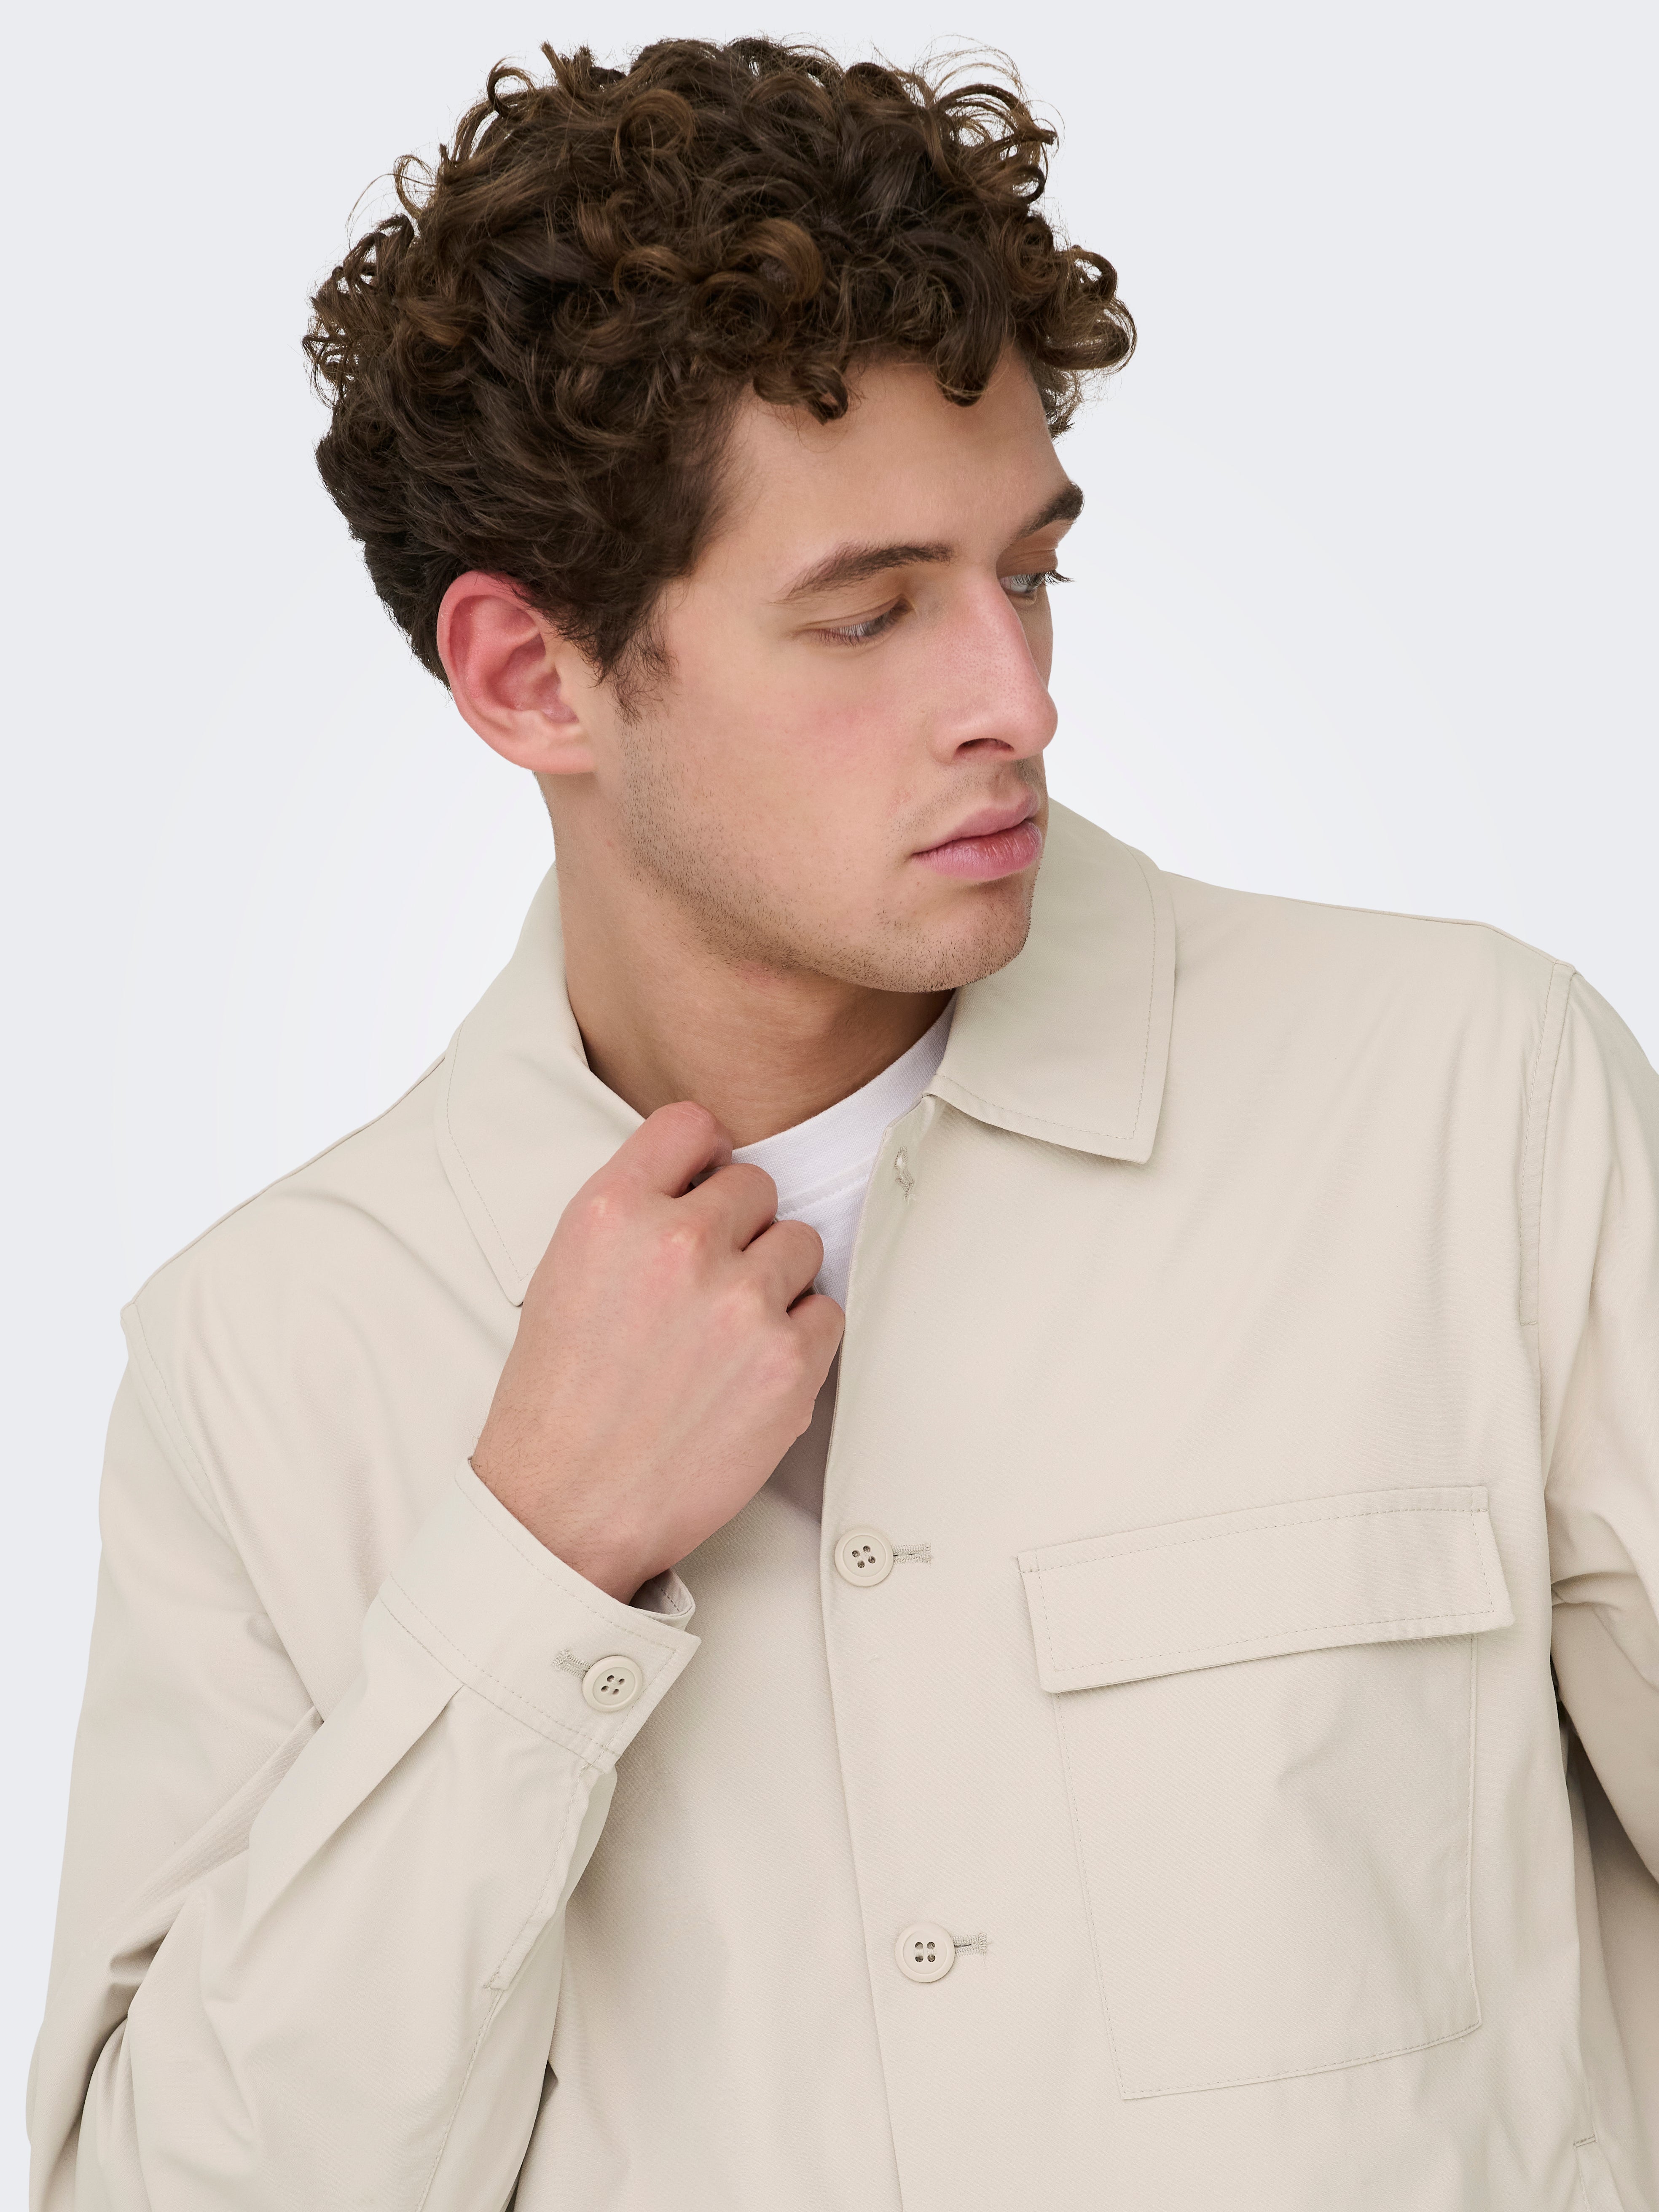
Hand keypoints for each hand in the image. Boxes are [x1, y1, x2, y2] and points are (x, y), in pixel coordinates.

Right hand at [470, 1102, 843, 1601]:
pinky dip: (800, 1338)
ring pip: (800, 1243)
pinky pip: (827, 1312)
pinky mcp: (788, 1359)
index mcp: (612, 1211)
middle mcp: (678, 1242)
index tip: (705, 1185)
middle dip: (738, 1231)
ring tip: (725, 1335)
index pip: (691, 1125)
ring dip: (774, 1281)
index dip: (704, 1158)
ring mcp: (741, 1300)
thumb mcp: (566, 1272)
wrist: (567, 1505)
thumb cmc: (560, 1400)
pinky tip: (750, 1372)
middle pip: (756, 1186)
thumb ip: (633, 1212)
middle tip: (705, 1289)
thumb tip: (703, 1179)